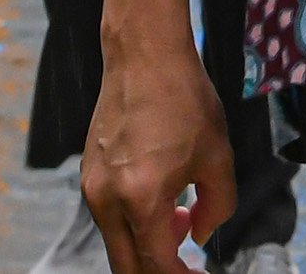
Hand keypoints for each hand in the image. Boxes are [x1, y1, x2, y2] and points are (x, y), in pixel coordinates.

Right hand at [82, 31, 232, 273]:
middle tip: (188, 264)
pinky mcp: (88, 172)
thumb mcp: (217, 156)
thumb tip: (199, 236)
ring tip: (182, 216)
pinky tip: (163, 197)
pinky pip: (110, 216)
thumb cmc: (183, 98)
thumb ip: (216, 207)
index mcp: (140, 198)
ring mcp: (92, 186)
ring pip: (117, 242)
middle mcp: (106, 199)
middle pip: (126, 267)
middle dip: (159, 271)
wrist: (144, 53)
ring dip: (148, 245)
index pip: (157, 266)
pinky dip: (135, 222)